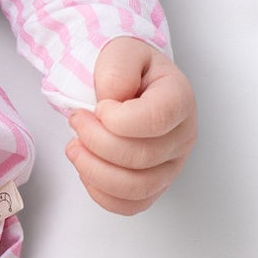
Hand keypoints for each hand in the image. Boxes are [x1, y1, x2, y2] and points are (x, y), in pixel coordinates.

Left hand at [64, 38, 196, 215]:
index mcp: (179, 98)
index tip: (99, 107)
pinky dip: (102, 193)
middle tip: (76, 120)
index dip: (118, 119)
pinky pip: (131, 205)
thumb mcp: (120, 51)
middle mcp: (182, 136)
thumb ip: (117, 69)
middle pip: (142, 157)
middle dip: (96, 141)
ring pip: (137, 187)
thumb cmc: (127, 70)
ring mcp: (171, 165)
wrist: (126, 82)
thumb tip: (113, 101)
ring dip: (95, 170)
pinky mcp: (154, 184)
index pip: (155, 119)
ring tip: (74, 147)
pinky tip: (87, 168)